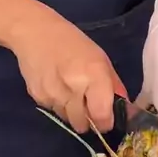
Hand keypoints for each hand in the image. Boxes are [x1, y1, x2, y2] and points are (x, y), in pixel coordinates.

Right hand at [11, 6, 125, 132]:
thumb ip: (113, 86)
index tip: (106, 120)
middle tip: (88, 106)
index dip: (106, 123)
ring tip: (70, 92)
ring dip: (72, 113)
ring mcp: (52, 94)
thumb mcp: (100, 59)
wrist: (33, 32)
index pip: (101, 116)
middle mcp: (73, 87)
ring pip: (68, 120)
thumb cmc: (72, 43)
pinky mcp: (37, 97)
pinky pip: (53, 111)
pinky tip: (56, 87)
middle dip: (88, 121)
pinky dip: (58, 105)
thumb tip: (124, 109)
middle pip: (83, 124)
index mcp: (93, 75)